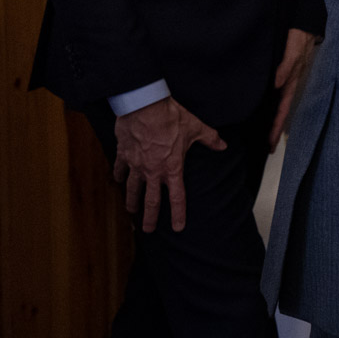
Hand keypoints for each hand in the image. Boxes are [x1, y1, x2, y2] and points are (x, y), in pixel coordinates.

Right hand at [112, 97, 225, 232]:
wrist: (145, 107)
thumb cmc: (172, 118)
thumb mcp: (196, 128)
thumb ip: (210, 139)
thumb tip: (222, 145)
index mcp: (172, 168)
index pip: (177, 197)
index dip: (178, 214)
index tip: (178, 227)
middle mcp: (153, 171)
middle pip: (151, 200)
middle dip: (149, 217)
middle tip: (147, 230)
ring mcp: (136, 165)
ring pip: (132, 189)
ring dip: (131, 201)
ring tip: (130, 210)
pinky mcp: (123, 155)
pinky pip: (119, 169)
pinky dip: (117, 175)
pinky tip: (116, 180)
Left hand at [270, 28, 319, 145]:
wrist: (304, 23)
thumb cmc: (300, 37)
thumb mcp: (293, 50)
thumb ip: (286, 66)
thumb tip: (277, 85)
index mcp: (292, 81)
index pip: (283, 108)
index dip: (277, 125)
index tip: (271, 142)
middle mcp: (289, 82)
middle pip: (282, 110)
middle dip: (276, 128)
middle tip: (269, 146)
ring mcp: (288, 78)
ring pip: (280, 103)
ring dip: (275, 118)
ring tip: (268, 132)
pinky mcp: (284, 72)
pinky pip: (278, 93)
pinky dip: (273, 104)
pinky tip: (267, 107)